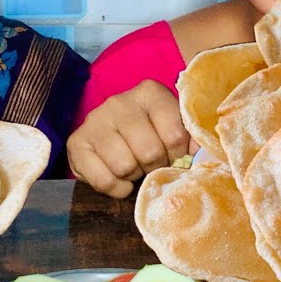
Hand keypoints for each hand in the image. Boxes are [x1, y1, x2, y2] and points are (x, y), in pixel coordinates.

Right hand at [67, 80, 192, 198]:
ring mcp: (95, 121)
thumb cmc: (149, 135)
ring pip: (125, 166)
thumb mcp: (173, 129)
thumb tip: (204, 156)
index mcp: (150, 93)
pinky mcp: (76, 142)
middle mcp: (119, 102)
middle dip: (155, 166)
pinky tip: (119, 179)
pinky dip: (116, 188)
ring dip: (133, 176)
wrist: (108, 139)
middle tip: (152, 165)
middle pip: (149, 152)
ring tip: (134, 168)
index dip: (178, 155)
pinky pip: (104, 180)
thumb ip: (191, 138)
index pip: (175, 135)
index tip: (174, 156)